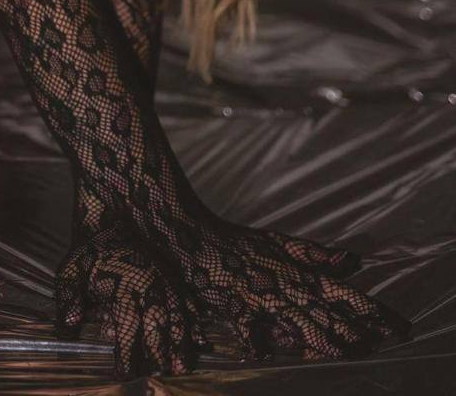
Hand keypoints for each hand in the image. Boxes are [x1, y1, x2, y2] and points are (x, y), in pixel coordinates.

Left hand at [54, 223, 207, 378]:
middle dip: (157, 352)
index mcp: (124, 285)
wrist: (110, 217)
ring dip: (180, 343)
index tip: (123, 373)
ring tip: (181, 365)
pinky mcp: (172, 278)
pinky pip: (188, 302)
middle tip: (158, 372)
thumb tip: (69, 325)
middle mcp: (148, 285)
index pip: (127, 326)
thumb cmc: (90, 251)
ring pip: (176, 315)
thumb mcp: (71, 270)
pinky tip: (200, 341)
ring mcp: (163, 281)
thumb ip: (69, 298)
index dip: (126, 353)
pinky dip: (194, 322)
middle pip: (156, 324)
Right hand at [164, 214, 411, 363]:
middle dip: (358, 330)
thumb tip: (354, 258)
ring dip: (329, 339)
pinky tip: (269, 355)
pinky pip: (252, 331)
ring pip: (301, 323)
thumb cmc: (240, 242)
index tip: (397, 324)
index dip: (371, 309)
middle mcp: (284, 285)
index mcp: (297, 270)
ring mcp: (261, 297)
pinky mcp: (236, 306)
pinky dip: (260, 343)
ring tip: (353, 351)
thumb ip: (315, 254)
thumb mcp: (280, 243)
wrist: (194, 236)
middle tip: (384, 342)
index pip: (343, 292)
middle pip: (329, 312)